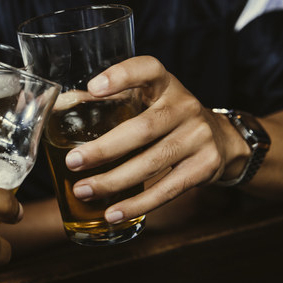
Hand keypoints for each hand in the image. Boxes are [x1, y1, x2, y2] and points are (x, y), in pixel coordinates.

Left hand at [64, 56, 247, 224]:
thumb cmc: (165, 116)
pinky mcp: (205, 166)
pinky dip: (137, 204)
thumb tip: (61, 106)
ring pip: (152, 163)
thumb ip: (110, 101)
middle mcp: (185, 105)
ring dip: (113, 181)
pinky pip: (167, 189)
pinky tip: (112, 213)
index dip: (121, 76)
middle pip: (143, 129)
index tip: (93, 88)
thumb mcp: (145, 99)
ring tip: (83, 190)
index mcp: (165, 83)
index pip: (147, 69)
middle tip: (72, 162)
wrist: (221, 139)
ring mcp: (199, 136)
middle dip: (104, 149)